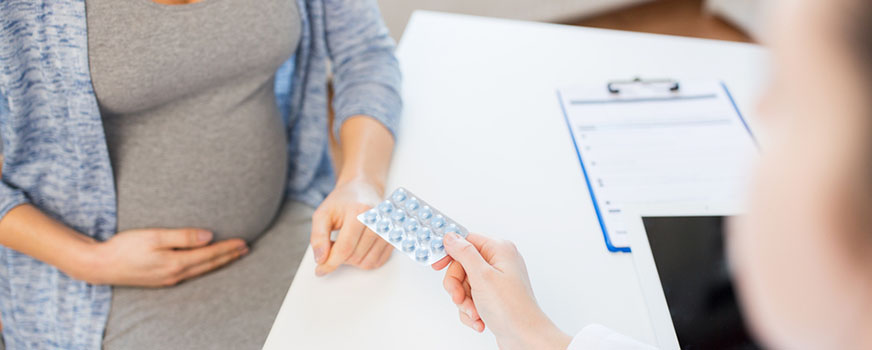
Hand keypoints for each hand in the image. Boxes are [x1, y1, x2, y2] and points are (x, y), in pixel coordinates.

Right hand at [75, 228, 247, 286]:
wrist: (99, 265)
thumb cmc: (125, 247)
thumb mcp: (154, 236)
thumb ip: (182, 236)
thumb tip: (208, 236)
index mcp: (176, 263)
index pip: (209, 255)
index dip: (228, 248)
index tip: (243, 242)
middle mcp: (175, 274)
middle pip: (209, 265)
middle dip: (228, 257)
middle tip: (245, 249)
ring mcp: (168, 279)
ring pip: (201, 271)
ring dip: (218, 263)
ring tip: (232, 256)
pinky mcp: (161, 280)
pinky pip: (190, 274)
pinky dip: (204, 267)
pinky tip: (206, 264)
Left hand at [311, 178, 391, 275]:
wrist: (364, 189)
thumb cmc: (343, 202)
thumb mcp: (323, 214)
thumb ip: (318, 236)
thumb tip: (321, 259)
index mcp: (359, 212)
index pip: (345, 248)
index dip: (330, 263)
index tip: (320, 269)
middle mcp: (377, 221)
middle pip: (355, 257)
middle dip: (339, 258)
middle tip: (333, 245)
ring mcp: (388, 230)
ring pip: (367, 263)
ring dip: (352, 261)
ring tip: (345, 245)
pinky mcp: (393, 238)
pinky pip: (378, 262)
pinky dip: (364, 261)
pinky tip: (356, 249)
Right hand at [435, 233, 571, 349]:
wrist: (525, 338)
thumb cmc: (511, 308)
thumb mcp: (482, 276)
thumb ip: (464, 253)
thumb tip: (450, 237)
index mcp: (499, 250)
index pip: (466, 241)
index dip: (450, 254)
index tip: (438, 266)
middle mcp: (499, 262)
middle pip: (462, 266)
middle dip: (458, 286)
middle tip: (460, 298)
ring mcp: (496, 280)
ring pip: (464, 285)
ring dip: (464, 302)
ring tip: (474, 313)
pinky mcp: (493, 296)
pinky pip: (471, 298)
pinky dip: (471, 310)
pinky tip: (479, 320)